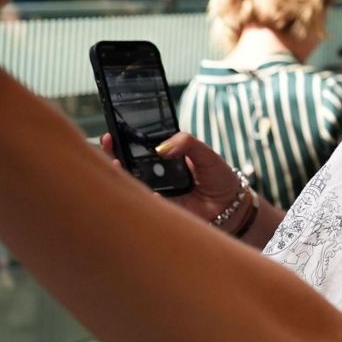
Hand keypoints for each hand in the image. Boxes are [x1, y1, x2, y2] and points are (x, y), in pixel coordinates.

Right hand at [101, 131, 246, 227]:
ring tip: (118, 164)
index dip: (123, 141)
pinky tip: (149, 192)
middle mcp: (155, 174)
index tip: (113, 133)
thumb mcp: (205, 154)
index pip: (138, 147)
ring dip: (122, 174)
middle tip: (109, 144)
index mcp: (165, 158)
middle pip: (127, 164)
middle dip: (113, 154)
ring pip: (132, 183)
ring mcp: (156, 191)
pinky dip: (145, 197)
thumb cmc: (218, 177)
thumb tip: (162, 147)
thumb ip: (187, 143)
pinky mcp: (161, 208)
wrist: (231, 205)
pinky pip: (147, 202)